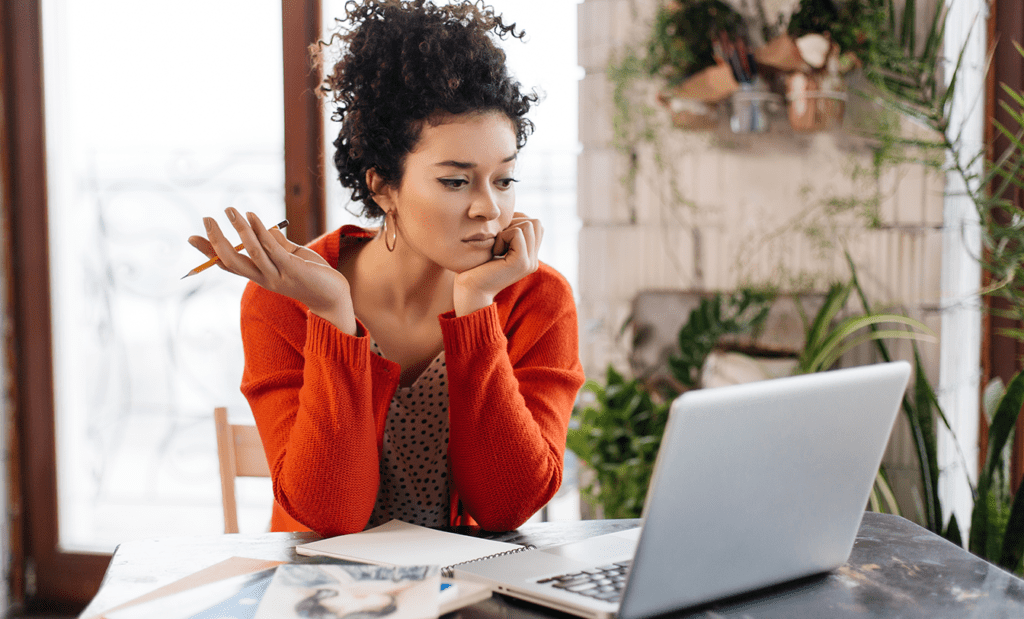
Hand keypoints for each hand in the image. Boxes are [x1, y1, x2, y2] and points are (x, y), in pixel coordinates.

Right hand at [188, 208, 356, 333]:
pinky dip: (260, 231)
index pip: (228, 265)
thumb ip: (277, 245)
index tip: (191, 237)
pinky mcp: (292, 269)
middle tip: (207, 218)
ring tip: (230, 210)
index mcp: (259, 276)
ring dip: (238, 229)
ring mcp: (276, 275)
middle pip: (230, 261)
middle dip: (215, 240)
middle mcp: (263, 278)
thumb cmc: (312, 276)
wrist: (333, 295)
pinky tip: (253, 216)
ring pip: (250, 252)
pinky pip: (271, 248)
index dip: (209, 252)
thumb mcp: (290, 258)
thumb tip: (264, 228)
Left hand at [453, 212, 542, 315]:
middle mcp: (533, 260)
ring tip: (496, 248)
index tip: (499, 236)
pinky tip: (494, 252)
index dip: (516, 221)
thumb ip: (508, 233)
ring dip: (507, 230)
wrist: (469, 290)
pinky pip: (517, 232)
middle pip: (536, 222)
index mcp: (529, 256)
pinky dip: (502, 237)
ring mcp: (530, 262)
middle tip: (498, 241)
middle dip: (514, 224)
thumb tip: (513, 213)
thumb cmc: (475, 267)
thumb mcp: (496, 245)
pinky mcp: (521, 263)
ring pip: (529, 224)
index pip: (535, 224)